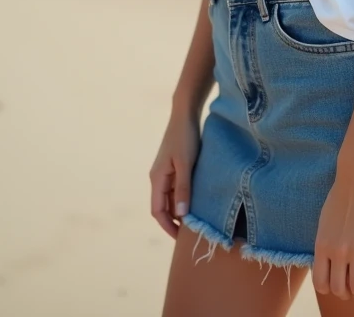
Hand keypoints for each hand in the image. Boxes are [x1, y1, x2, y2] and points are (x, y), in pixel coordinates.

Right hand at [149, 109, 200, 238]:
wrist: (185, 113)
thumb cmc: (185, 137)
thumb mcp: (185, 164)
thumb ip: (183, 189)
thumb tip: (181, 215)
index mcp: (157, 179)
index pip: (157, 211)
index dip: (167, 226)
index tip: (181, 239)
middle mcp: (158, 177)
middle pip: (163, 206)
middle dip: (174, 220)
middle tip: (192, 232)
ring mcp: (165, 172)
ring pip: (171, 198)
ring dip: (180, 209)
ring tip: (197, 219)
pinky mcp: (174, 166)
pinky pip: (176, 188)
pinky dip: (184, 197)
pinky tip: (197, 200)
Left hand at [312, 164, 353, 301]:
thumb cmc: (341, 194)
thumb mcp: (325, 221)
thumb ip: (326, 243)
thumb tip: (328, 261)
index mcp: (322, 245)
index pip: (320, 283)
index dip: (327, 289)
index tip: (334, 284)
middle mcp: (337, 251)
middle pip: (338, 289)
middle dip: (344, 293)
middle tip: (350, 288)